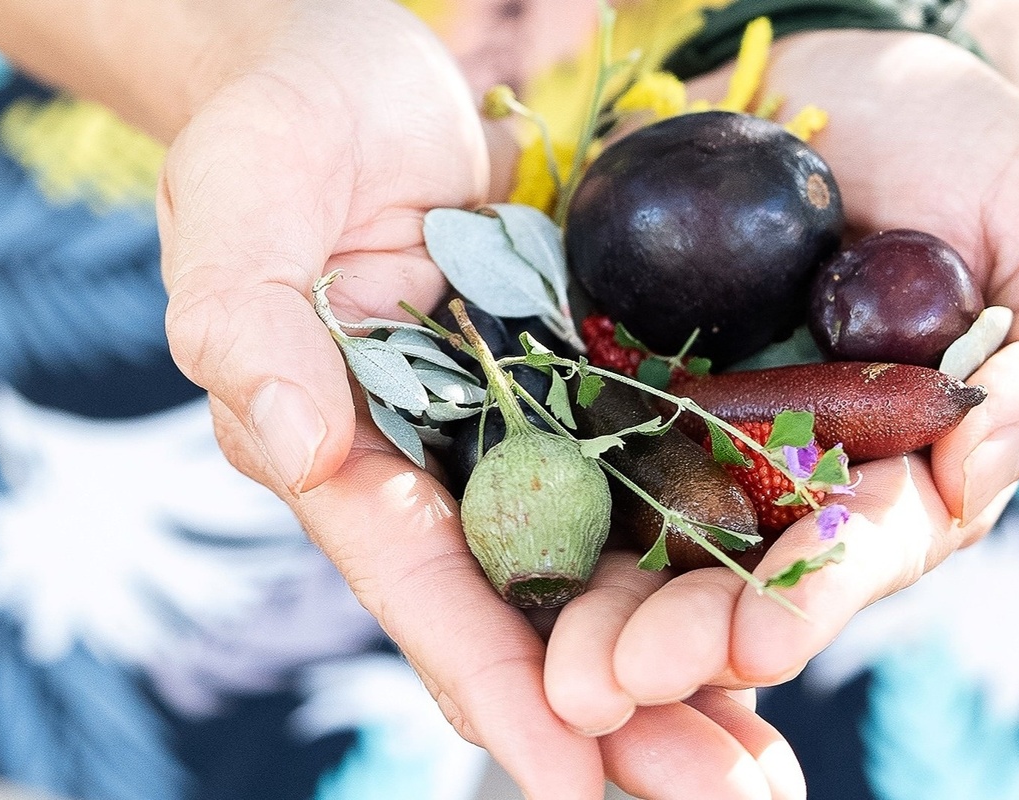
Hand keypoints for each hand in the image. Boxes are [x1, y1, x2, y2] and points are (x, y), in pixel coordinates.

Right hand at [157, 1, 801, 794]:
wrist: (357, 72)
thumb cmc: (276, 136)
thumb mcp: (239, 211)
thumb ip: (249, 327)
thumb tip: (298, 447)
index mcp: (352, 461)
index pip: (427, 592)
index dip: (496, 691)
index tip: (571, 784)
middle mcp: (446, 472)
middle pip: (534, 620)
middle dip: (620, 722)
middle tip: (723, 799)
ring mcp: (528, 433)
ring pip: (610, 575)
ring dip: (684, 670)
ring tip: (767, 766)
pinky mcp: (595, 382)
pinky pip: (660, 478)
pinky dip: (712, 554)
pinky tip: (780, 615)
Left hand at [544, 30, 1018, 733]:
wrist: (871, 75)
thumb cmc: (987, 164)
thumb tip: (981, 465)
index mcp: (903, 471)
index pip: (861, 548)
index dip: (814, 596)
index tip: (761, 644)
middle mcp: (794, 470)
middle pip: (735, 568)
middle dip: (676, 633)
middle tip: (606, 680)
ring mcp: (703, 421)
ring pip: (644, 526)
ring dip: (594, 597)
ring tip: (546, 659)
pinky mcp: (625, 362)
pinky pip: (574, 426)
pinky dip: (536, 482)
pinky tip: (490, 533)